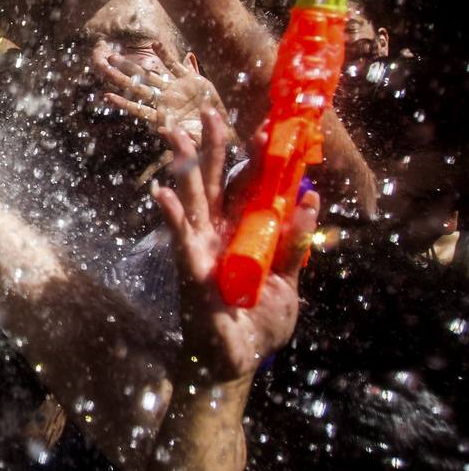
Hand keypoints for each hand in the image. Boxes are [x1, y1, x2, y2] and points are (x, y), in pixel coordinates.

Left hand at [98, 41, 229, 148]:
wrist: (224, 126)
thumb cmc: (207, 137)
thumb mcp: (192, 140)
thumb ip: (178, 137)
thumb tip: (161, 131)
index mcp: (162, 115)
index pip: (137, 108)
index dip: (122, 102)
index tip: (106, 96)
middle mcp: (164, 99)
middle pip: (137, 87)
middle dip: (120, 77)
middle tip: (103, 67)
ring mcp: (175, 88)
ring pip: (150, 74)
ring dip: (133, 65)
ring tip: (115, 56)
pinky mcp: (191, 79)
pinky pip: (175, 64)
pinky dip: (165, 55)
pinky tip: (154, 44)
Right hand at [153, 110, 317, 382]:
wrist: (238, 361)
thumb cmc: (260, 320)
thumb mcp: (289, 281)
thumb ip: (295, 244)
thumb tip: (309, 199)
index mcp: (244, 230)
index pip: (251, 184)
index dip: (258, 156)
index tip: (269, 125)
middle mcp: (219, 231)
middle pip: (217, 180)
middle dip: (214, 145)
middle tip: (209, 110)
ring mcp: (201, 246)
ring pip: (192, 198)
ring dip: (184, 166)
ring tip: (174, 134)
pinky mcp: (190, 268)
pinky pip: (179, 237)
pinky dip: (171, 216)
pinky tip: (161, 194)